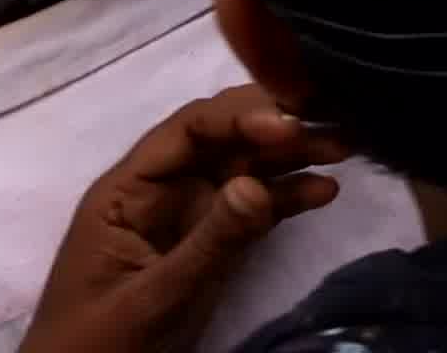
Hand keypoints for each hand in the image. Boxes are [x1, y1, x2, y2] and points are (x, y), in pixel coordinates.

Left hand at [17, 86, 347, 352]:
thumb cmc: (101, 342)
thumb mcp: (154, 296)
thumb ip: (208, 242)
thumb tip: (258, 184)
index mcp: (129, 188)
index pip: (187, 130)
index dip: (240, 117)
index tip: (291, 124)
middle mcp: (162, 190)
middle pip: (222, 138)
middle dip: (275, 124)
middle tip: (332, 119)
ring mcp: (189, 216)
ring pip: (245, 167)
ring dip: (292, 154)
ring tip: (345, 145)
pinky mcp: (211, 244)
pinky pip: (253, 209)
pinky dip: (288, 197)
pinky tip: (325, 191)